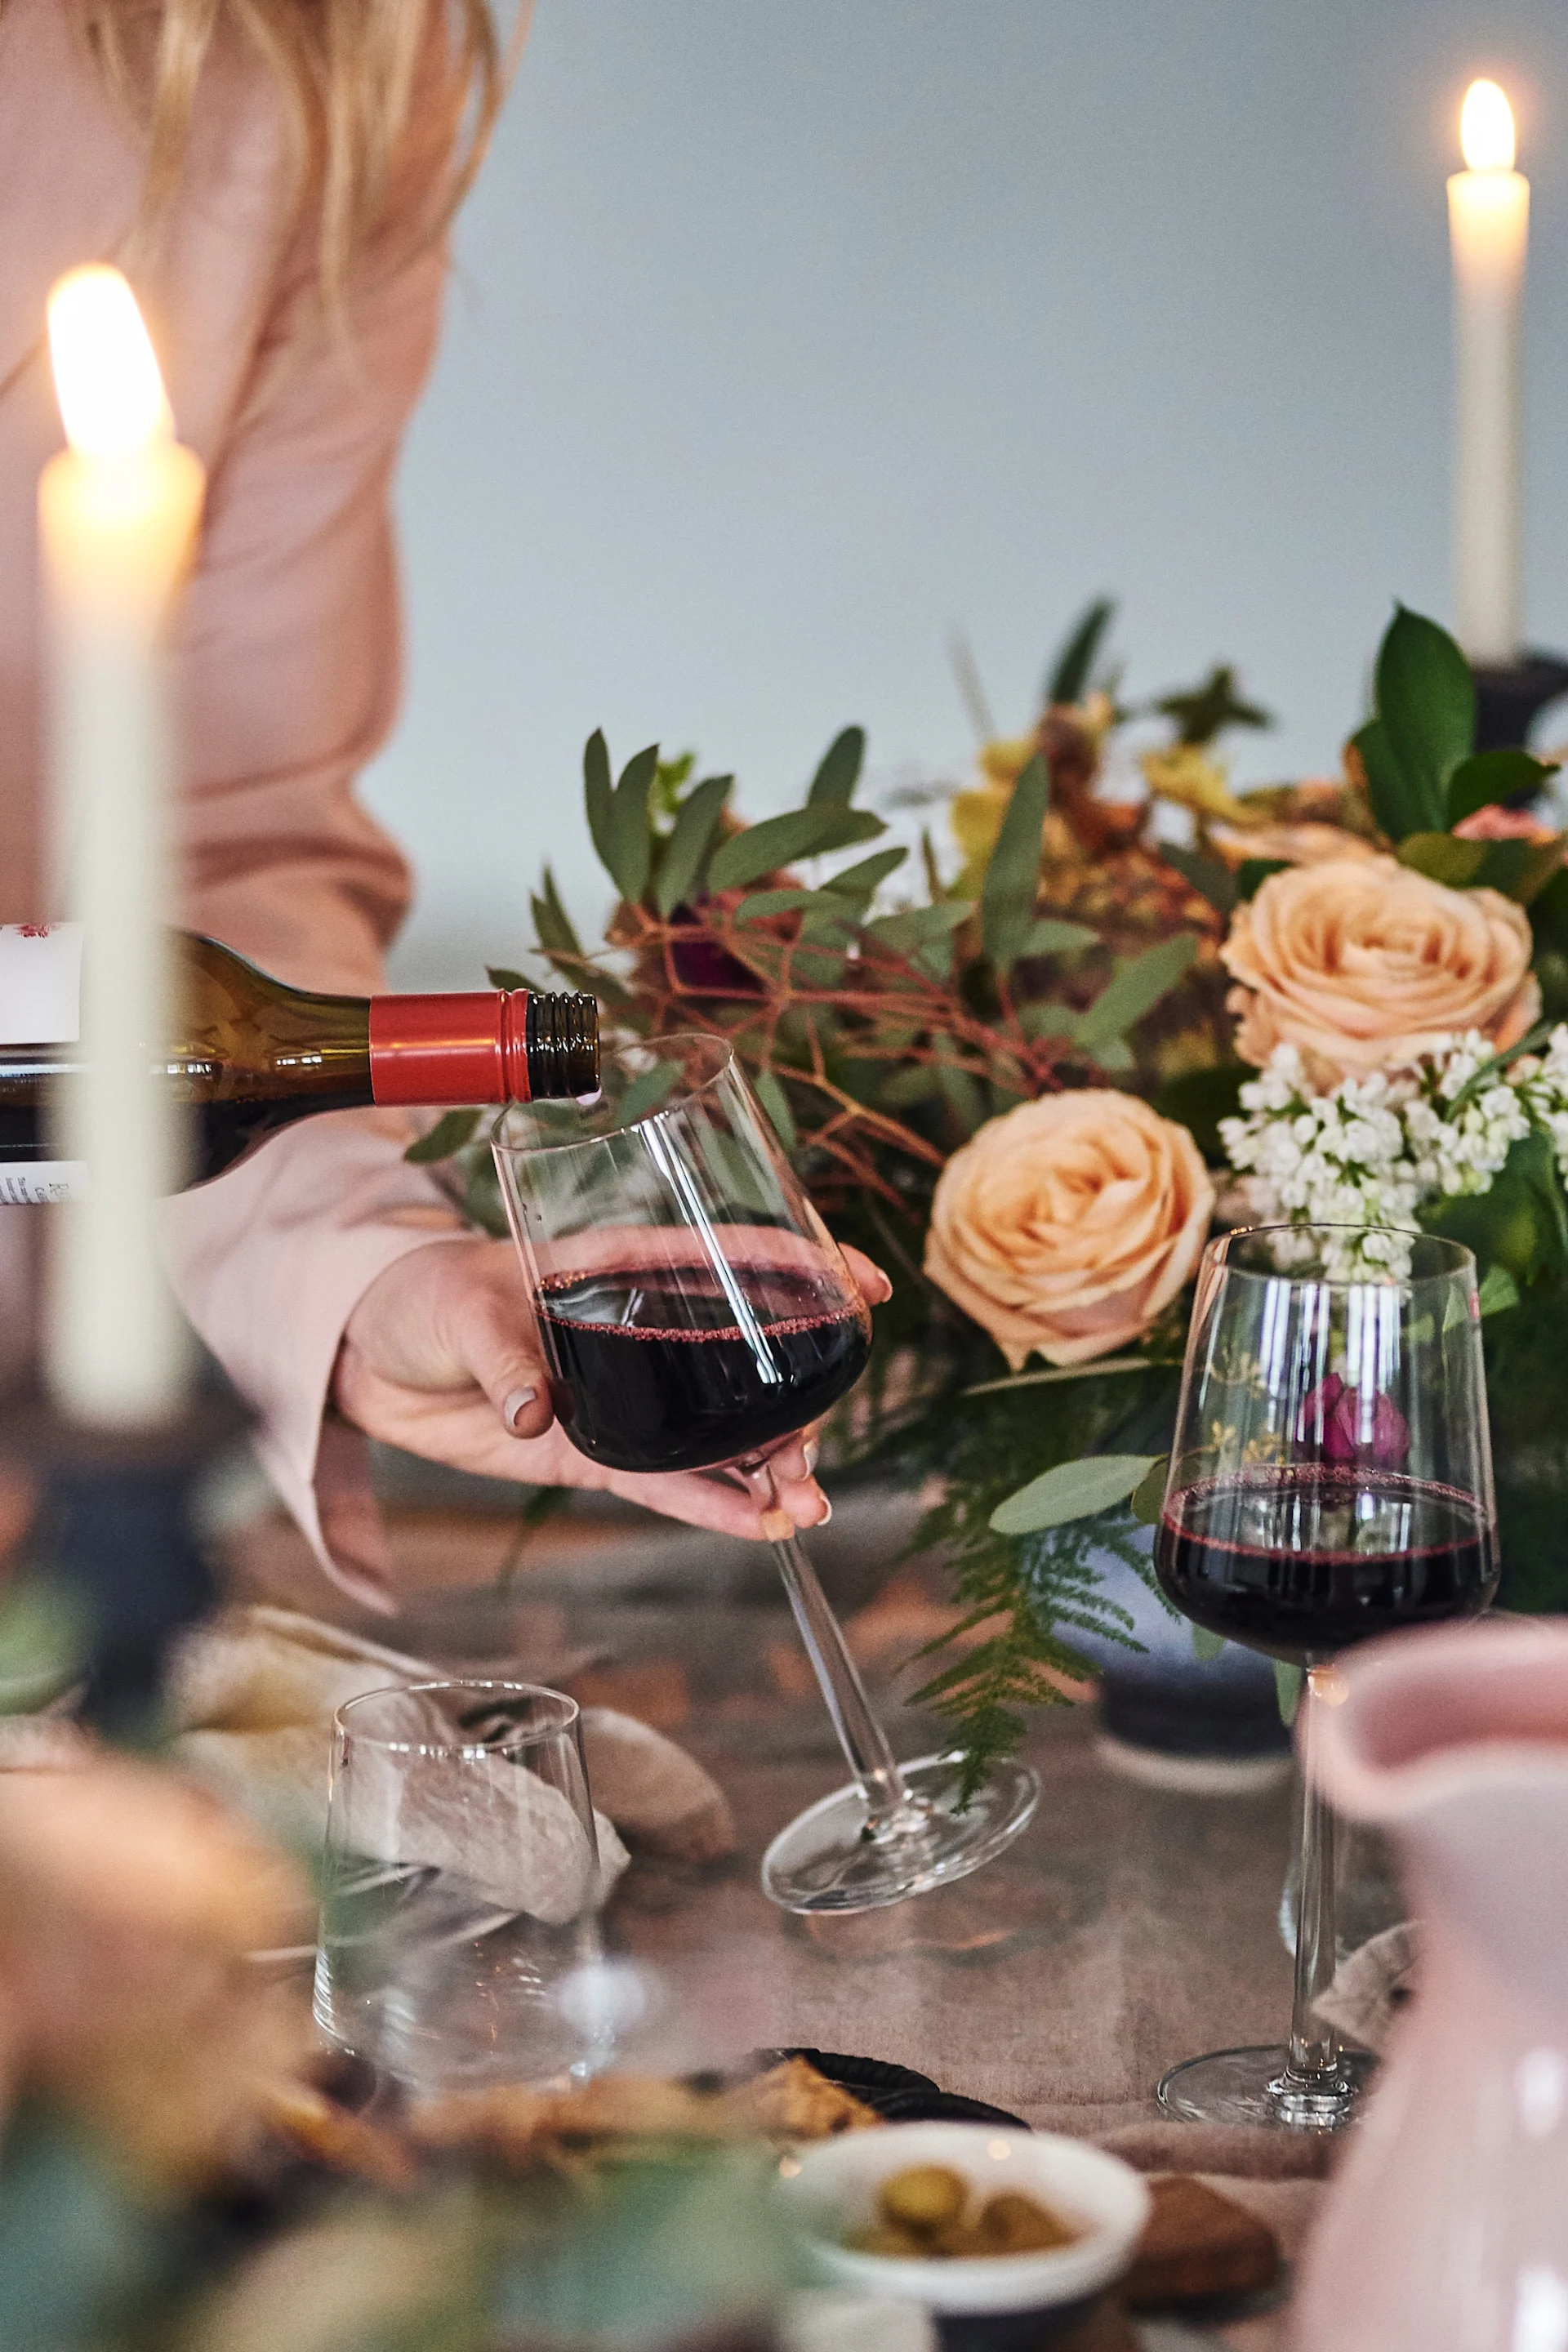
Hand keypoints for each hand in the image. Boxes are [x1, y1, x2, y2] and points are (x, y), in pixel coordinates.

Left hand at [334, 1237, 891, 1540]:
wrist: (369, 1355)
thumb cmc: (423, 1297)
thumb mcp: (464, 1311)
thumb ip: (505, 1359)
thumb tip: (535, 1414)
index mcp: (627, 1263)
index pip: (731, 1257)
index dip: (803, 1267)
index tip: (866, 1285)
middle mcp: (644, 1331)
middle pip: (744, 1364)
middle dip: (797, 1406)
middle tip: (818, 1448)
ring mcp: (627, 1397)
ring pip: (718, 1434)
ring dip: (768, 1469)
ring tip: (807, 1504)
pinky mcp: (596, 1453)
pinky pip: (667, 1484)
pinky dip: (714, 1507)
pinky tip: (761, 1527)